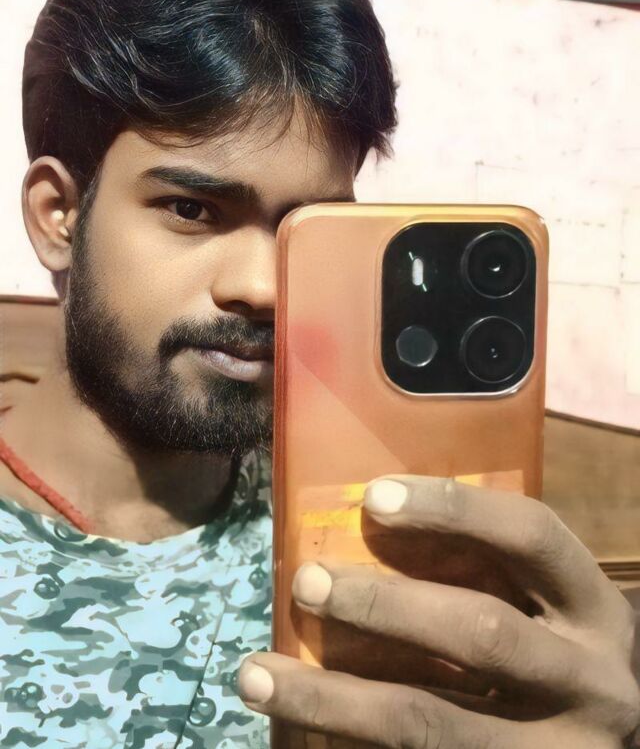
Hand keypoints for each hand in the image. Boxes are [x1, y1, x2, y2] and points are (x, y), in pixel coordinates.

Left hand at [238, 476, 639, 747]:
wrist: (621, 740)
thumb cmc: (561, 649)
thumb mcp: (547, 602)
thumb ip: (488, 567)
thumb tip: (370, 517)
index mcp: (591, 605)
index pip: (530, 535)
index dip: (455, 509)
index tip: (373, 496)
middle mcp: (586, 678)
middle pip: (480, 634)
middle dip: (383, 607)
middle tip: (307, 583)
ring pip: (429, 724)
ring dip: (332, 699)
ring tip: (256, 676)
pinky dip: (346, 744)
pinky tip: (296, 728)